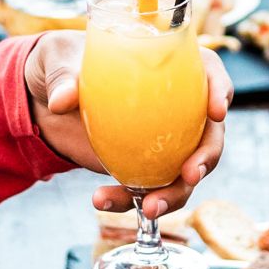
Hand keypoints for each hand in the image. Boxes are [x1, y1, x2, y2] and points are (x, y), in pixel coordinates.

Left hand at [24, 30, 230, 217]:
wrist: (47, 97)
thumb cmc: (64, 62)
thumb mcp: (59, 60)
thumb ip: (63, 77)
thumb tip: (62, 101)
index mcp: (171, 68)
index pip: (210, 74)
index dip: (220, 92)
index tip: (216, 112)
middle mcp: (178, 107)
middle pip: (210, 133)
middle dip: (206, 157)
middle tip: (190, 174)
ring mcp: (165, 142)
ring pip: (186, 172)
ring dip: (174, 194)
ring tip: (148, 208)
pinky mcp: (143, 167)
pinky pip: (149, 188)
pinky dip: (130, 201)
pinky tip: (103, 200)